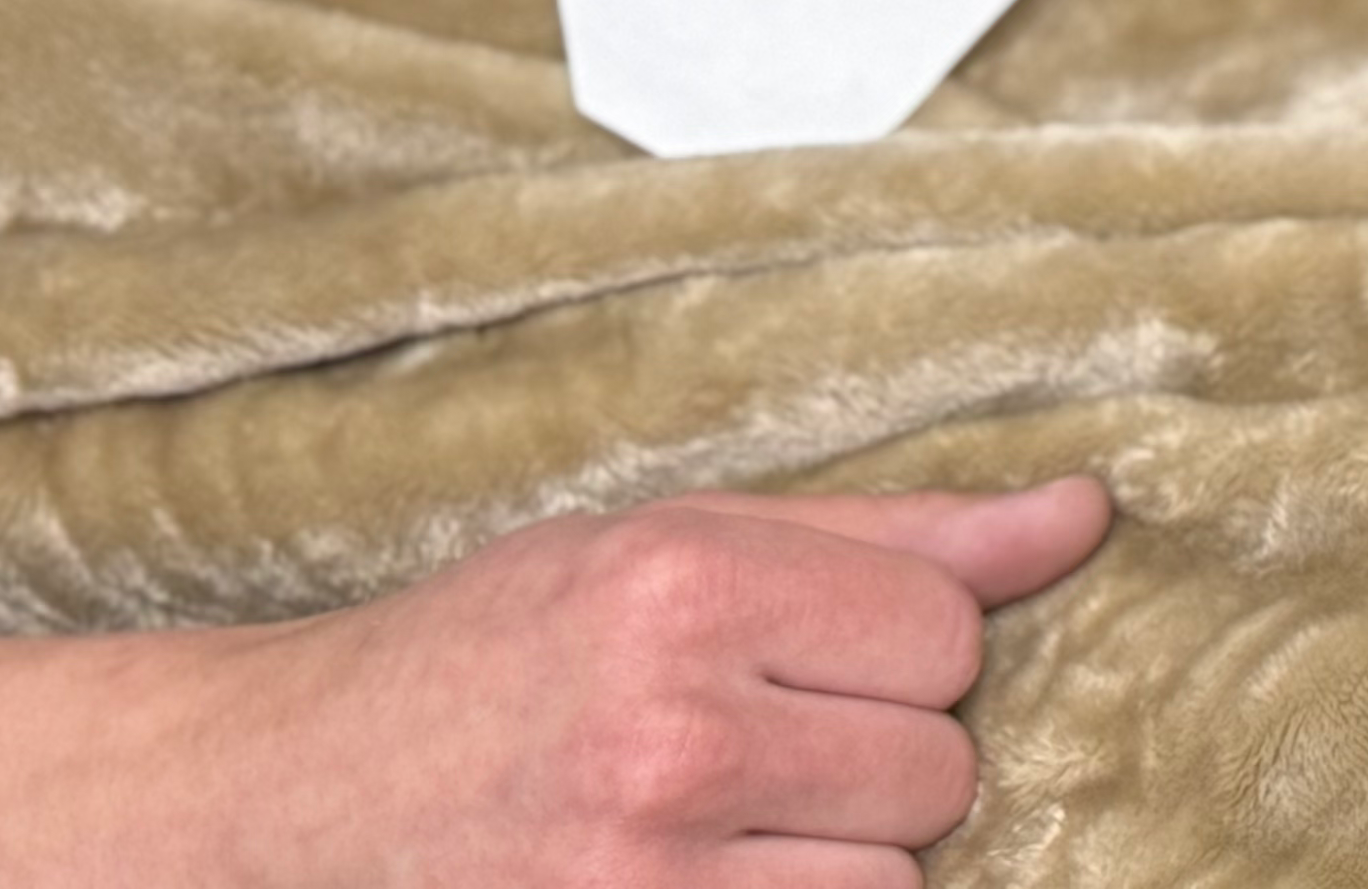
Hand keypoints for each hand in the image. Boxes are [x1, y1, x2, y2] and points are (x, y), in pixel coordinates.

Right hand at [181, 477, 1109, 887]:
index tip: (801, 659)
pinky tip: (707, 878)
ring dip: (836, 860)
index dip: (895, 652)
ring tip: (718, 826)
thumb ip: (894, 536)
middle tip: (750, 748)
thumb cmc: (491, 658)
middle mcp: (670, 732)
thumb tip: (1085, 515)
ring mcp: (641, 875)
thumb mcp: (674, 545)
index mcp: (686, 586)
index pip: (950, 632)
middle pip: (938, 766)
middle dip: (873, 759)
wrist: (282, 805)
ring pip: (891, 881)